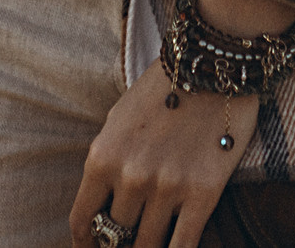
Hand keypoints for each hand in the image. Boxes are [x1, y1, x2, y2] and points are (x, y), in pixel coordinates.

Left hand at [69, 72, 259, 247]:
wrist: (212, 64)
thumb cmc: (163, 89)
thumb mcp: (118, 120)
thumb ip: (107, 163)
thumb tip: (102, 206)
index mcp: (102, 157)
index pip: (83, 220)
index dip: (85, 244)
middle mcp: (130, 177)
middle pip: (118, 235)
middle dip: (122, 241)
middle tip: (130, 239)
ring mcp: (167, 188)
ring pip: (149, 245)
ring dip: (148, 247)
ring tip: (152, 242)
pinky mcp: (203, 194)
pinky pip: (183, 246)